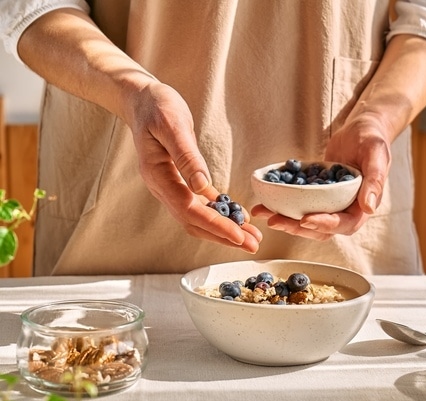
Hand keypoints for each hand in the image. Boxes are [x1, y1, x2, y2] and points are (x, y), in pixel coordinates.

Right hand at [126, 81, 262, 250]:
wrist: (141, 99)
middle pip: (194, 222)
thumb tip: (202, 187)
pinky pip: (199, 204)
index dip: (215, 225)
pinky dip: (218, 214)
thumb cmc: (156, 106)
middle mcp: (161, 187)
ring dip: (223, 230)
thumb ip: (186, 157)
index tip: (239, 236)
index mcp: (157, 175)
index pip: (188, 209)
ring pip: (197, 218)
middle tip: (253, 245)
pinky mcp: (179, 182)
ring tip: (250, 237)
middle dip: (224, 236)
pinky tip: (237, 217)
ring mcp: (169, 187)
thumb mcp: (172, 124)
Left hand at [251, 112, 389, 239]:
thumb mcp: (376, 155)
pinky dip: (282, 205)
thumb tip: (369, 208)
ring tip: (263, 212)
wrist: (361, 128)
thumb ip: (375, 180)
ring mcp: (329, 204)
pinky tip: (264, 201)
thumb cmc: (372, 139)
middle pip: (320, 229)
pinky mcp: (316, 195)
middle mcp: (345, 210)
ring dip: (285, 220)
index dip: (324, 225)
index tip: (305, 220)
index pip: (344, 224)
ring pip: (306, 220)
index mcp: (362, 207)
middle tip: (275, 221)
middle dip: (296, 227)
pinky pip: (299, 204)